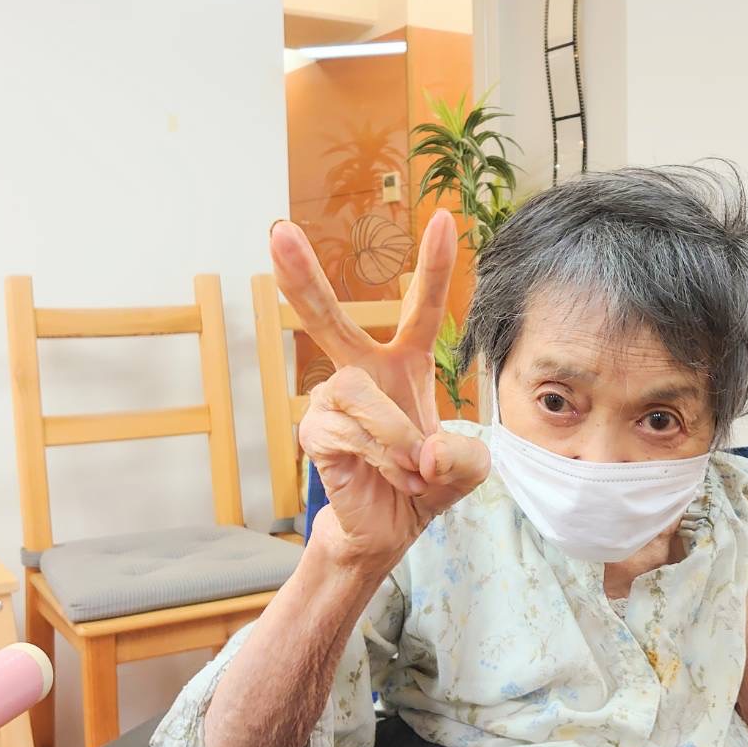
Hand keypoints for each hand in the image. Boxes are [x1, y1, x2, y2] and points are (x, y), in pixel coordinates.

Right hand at [270, 211, 488, 576]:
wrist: (391, 530)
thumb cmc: (426, 484)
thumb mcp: (469, 469)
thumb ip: (465, 456)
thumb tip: (426, 449)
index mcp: (404, 364)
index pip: (421, 307)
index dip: (434, 264)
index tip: (443, 216)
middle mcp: (361, 371)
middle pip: (326, 316)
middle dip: (301, 275)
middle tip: (278, 232)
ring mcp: (331, 399)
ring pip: (360, 391)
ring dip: (398, 435)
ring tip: (415, 468)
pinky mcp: (314, 431)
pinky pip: (349, 429)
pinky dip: (384, 455)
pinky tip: (393, 474)